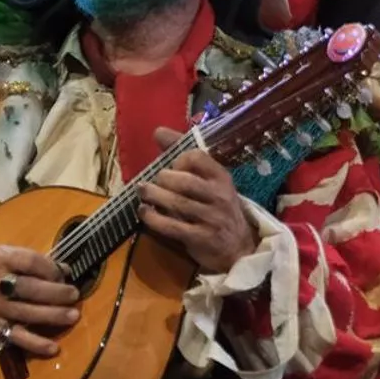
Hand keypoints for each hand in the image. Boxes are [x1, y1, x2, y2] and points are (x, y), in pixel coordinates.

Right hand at [0, 246, 79, 358]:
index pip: (31, 261)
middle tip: (74, 295)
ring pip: (27, 313)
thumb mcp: (1, 255)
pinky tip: (53, 348)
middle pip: (31, 288)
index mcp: (1, 259)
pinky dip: (36, 344)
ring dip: (53, 316)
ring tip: (73, 316)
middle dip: (57, 292)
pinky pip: (16, 337)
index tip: (64, 274)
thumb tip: (63, 271)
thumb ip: (29, 262)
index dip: (51, 268)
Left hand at [140, 126, 258, 274]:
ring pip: (177, 203)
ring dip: (153, 196)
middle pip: (184, 181)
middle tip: (149, 182)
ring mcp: (211, 218)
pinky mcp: (201, 238)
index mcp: (222, 177)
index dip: (178, 158)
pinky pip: (172, 226)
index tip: (169, 165)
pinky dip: (153, 218)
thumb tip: (157, 131)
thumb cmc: (218, 208)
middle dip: (161, 179)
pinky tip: (144, 212)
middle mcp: (219, 196)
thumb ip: (185, 158)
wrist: (238, 248)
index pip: (198, 157)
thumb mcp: (210, 183)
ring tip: (141, 192)